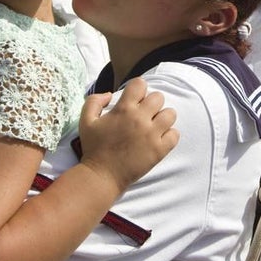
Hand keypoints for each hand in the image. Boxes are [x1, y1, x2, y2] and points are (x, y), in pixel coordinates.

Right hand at [78, 77, 178, 192]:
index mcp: (124, 109)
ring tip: (154, 126)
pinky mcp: (159, 150)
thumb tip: (111, 94)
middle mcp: (140, 119)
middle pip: (158, 97)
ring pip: (170, 114)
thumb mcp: (85, 120)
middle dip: (151, 103)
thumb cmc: (93, 148)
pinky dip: (169, 135)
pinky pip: (175, 134)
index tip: (134, 99)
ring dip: (163, 118)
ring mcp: (152, 135)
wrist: (102, 176)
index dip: (137, 89)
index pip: (140, 84)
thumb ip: (94, 101)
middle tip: (144, 114)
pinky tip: (159, 139)